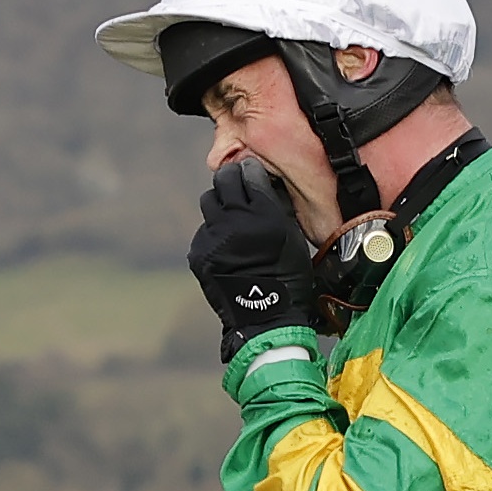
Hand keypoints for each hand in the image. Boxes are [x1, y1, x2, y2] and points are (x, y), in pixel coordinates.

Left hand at [188, 157, 311, 354]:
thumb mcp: (293, 236)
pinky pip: (204, 230)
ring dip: (219, 205)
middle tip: (237, 188)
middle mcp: (235, 221)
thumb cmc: (288, 278)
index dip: (251, 171)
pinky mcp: (198, 252)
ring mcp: (213, 237)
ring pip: (208, 201)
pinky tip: (226, 248)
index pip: (249, 173)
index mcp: (264, 214)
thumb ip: (275, 207)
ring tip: (230, 219)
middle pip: (223, 180)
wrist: (265, 318)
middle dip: (231, 181)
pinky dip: (213, 234)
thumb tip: (261, 184)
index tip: (252, 174)